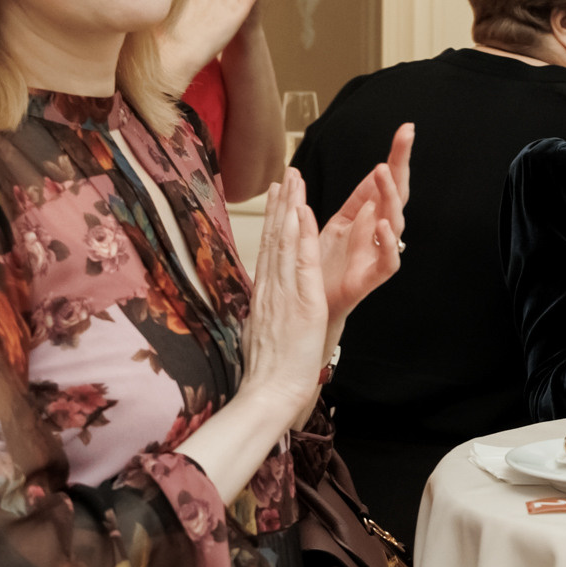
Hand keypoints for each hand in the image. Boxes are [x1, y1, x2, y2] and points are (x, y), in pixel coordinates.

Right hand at [239, 169, 330, 428]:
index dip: (272, 221)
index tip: (274, 197)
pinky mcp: (299, 300)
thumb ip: (265, 312)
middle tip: (282, 174)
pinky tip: (303, 212)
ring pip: (284, 241)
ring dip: (290, 208)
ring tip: (292, 179)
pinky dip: (301, 234)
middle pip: (273, 238)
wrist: (268, 392)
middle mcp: (270, 286)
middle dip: (279, 205)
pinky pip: (300, 260)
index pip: (268, 249)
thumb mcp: (265, 332)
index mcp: (265, 295)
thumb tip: (262, 304)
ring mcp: (283, 291)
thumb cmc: (269, 371)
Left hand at [319, 123, 411, 322]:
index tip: (405, 129)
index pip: (386, 179)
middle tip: (404, 138)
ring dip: (390, 196)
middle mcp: (379, 230)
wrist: (314, 304)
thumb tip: (371, 170)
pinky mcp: (374, 276)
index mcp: (369, 214)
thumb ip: (356, 200)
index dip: (397, 155)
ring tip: (383, 173)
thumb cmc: (325, 266)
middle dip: (401, 164)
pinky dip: (389, 242)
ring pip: (395, 220)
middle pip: (397, 193)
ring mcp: (379, 251)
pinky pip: (389, 259)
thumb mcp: (338, 223)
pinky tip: (384, 225)